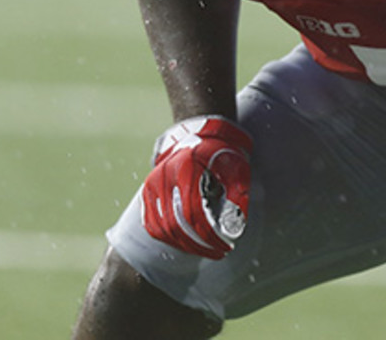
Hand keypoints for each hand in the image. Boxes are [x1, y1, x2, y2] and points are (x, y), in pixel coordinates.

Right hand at [140, 115, 251, 258]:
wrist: (199, 133)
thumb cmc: (221, 153)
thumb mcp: (236, 168)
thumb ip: (237, 195)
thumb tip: (236, 227)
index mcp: (187, 169)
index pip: (194, 214)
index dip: (209, 236)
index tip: (225, 246)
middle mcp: (165, 176)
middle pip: (177, 224)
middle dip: (198, 245)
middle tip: (217, 252)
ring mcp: (153, 183)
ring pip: (162, 227)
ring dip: (183, 245)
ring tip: (203, 250)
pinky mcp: (148, 190)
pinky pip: (151, 222)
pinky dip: (166, 237)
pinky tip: (182, 244)